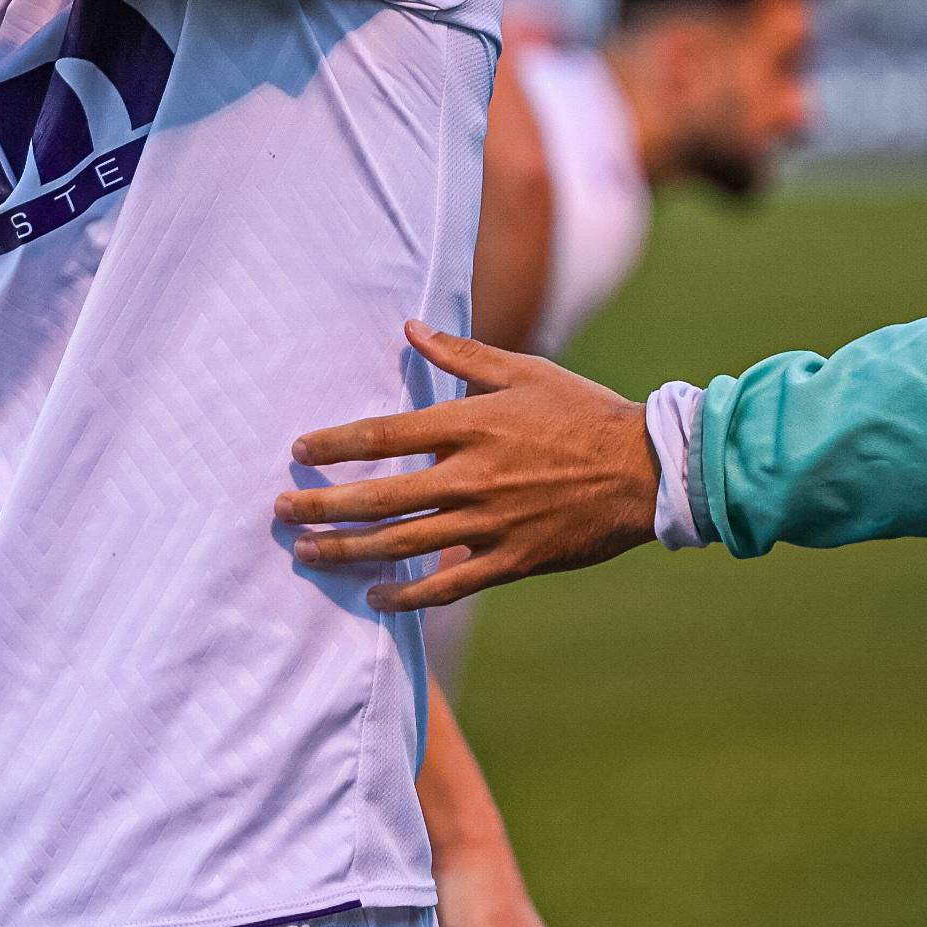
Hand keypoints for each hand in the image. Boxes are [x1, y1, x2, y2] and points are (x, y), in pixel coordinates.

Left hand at [279, 322, 656, 607]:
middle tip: (281, 512)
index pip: (383, 435)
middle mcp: (471, 476)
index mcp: (470, 425)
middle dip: (322, 505)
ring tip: (308, 553)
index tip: (298, 451)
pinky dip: (408, 596)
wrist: (645, 470)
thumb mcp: (523, 372)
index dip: (334, 445)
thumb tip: (409, 329)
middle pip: (379, 497)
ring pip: (403, 544)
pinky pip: (448, 585)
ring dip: (349, 550)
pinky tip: (374, 597)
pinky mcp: (511, 560)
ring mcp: (490, 523)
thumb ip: (461, 355)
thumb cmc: (582, 412)